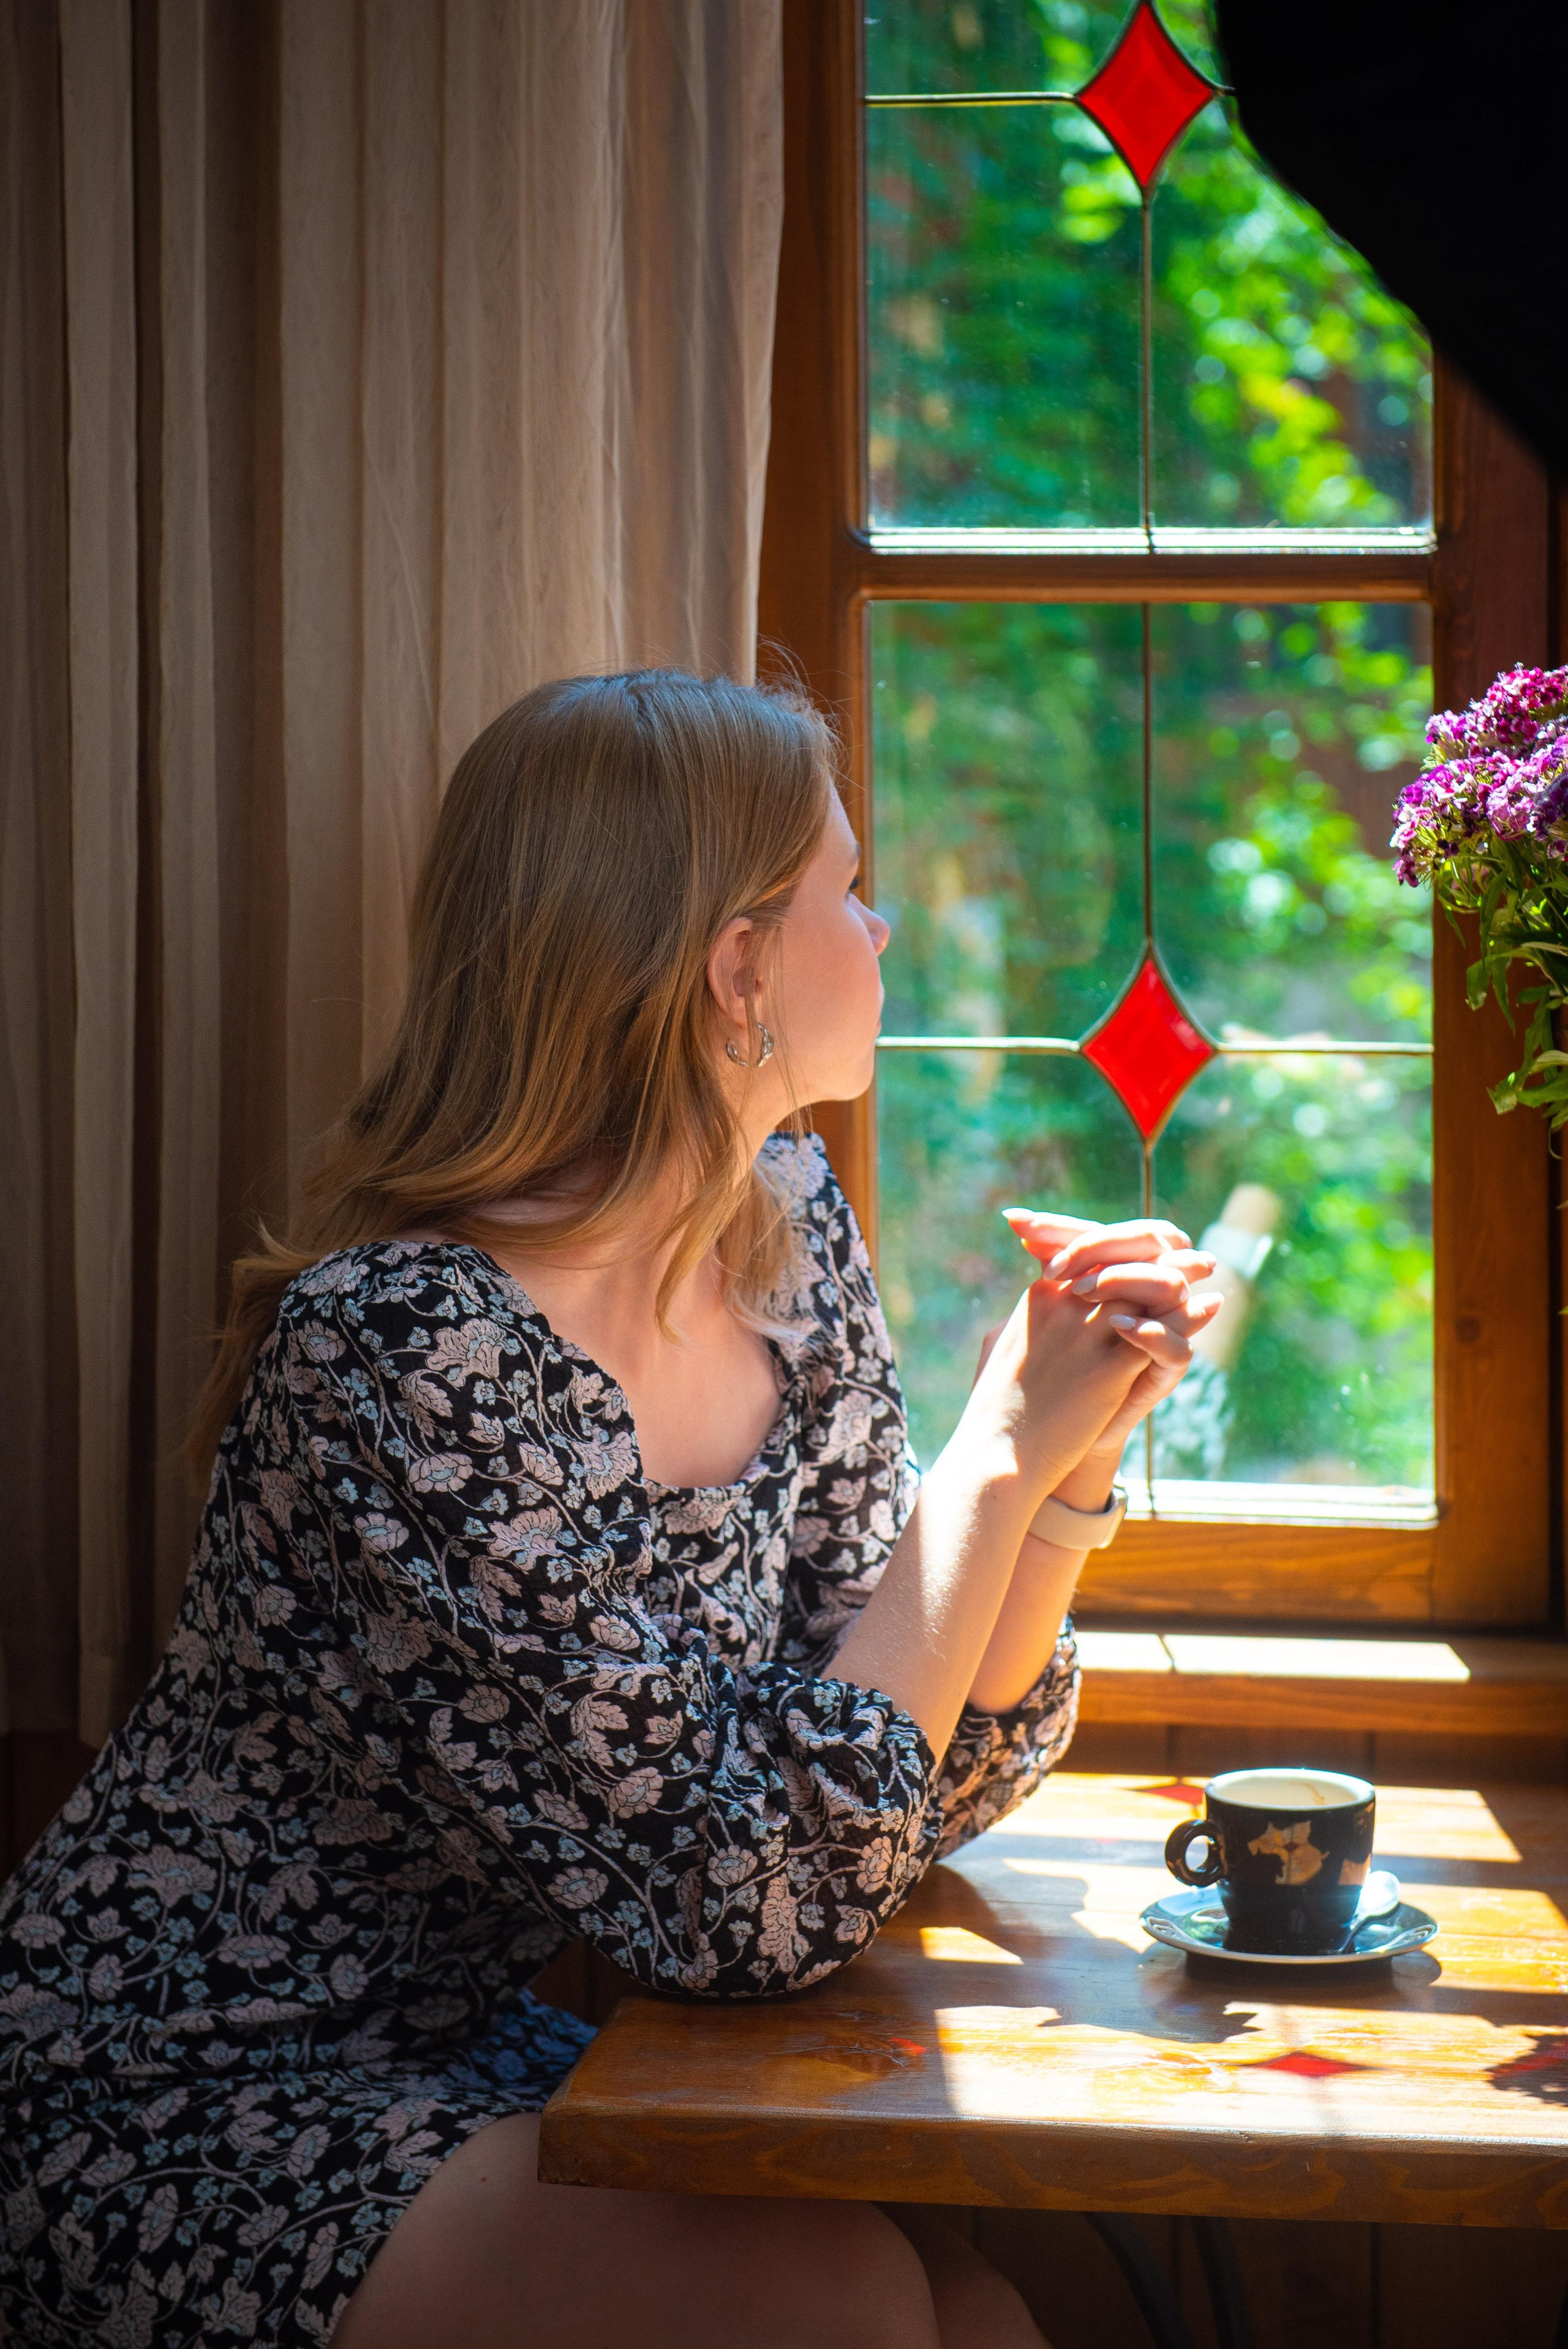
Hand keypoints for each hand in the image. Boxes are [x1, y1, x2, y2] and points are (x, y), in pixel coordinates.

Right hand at [977, 1210, 1223, 1489]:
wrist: (996, 1454)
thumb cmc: (994, 1408)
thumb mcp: (1002, 1343)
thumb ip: (1030, 1315)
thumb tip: (1043, 1294)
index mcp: (1040, 1296)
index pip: (1095, 1253)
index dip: (1130, 1249)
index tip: (1158, 1252)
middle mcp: (1064, 1304)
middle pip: (1125, 1259)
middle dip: (1165, 1254)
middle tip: (1198, 1257)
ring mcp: (1086, 1333)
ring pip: (1148, 1285)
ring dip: (1182, 1277)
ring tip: (1206, 1270)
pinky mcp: (1108, 1369)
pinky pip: (1161, 1332)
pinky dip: (1186, 1319)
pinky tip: (1206, 1309)